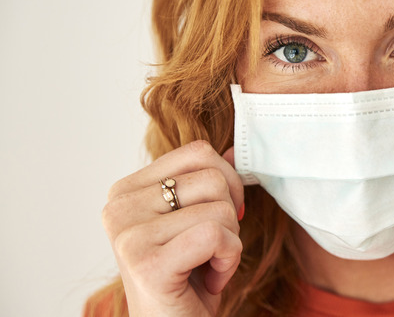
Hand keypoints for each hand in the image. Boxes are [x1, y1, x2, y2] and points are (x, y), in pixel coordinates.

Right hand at [102, 140, 244, 315]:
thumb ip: (208, 183)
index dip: (227, 184)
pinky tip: (209, 280)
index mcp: (126, 190)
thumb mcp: (194, 220)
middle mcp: (119, 207)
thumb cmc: (188, 278)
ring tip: (204, 266)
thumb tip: (237, 150)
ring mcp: (128, 235)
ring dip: (229, 243)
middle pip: (213, 178)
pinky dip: (228, 260)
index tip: (216, 220)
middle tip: (207, 250)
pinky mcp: (146, 263)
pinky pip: (216, 236)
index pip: (198, 152)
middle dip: (229, 217)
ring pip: (220, 209)